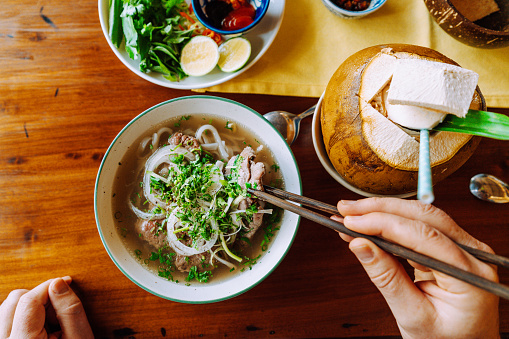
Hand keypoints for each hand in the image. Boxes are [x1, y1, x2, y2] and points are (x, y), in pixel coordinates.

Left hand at [0, 277, 92, 338]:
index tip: (66, 283)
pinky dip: (20, 317)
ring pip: (5, 309)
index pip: (29, 300)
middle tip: (59, 310)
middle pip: (14, 300)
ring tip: (49, 323)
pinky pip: (4, 320)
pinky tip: (38, 330)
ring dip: (27, 306)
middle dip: (39, 296)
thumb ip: (70, 311)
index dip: (50, 286)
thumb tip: (59, 284)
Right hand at [333, 198, 499, 338]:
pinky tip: (368, 225)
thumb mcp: (413, 316)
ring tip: (352, 215)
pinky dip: (390, 224)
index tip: (352, 222)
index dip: (383, 223)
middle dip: (380, 209)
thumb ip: (387, 278)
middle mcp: (473, 254)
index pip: (423, 235)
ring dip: (383, 212)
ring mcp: (464, 248)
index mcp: (470, 274)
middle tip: (346, 209)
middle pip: (423, 215)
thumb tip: (361, 245)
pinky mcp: (450, 247)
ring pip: (420, 215)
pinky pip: (418, 226)